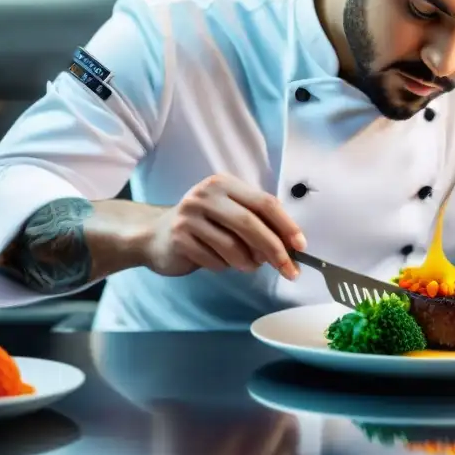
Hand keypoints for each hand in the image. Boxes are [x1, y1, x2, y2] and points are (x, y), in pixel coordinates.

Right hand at [144, 174, 306, 278]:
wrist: (154, 235)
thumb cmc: (203, 225)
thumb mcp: (229, 213)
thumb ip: (257, 222)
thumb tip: (291, 245)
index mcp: (225, 183)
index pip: (264, 202)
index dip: (286, 225)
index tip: (301, 246)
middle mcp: (206, 195)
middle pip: (251, 224)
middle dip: (275, 250)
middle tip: (289, 270)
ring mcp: (190, 216)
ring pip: (234, 247)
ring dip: (249, 263)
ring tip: (249, 265)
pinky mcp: (179, 238)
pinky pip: (215, 260)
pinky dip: (225, 267)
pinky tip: (220, 262)